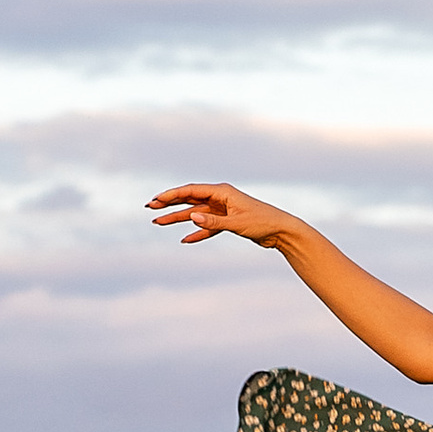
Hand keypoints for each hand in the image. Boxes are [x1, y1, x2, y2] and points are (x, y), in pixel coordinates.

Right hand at [147, 181, 304, 247]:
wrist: (281, 231)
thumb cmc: (262, 223)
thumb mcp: (237, 223)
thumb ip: (213, 221)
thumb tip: (192, 217)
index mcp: (222, 192)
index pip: (191, 191)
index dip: (172, 195)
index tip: (156, 199)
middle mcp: (220, 198)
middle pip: (190, 200)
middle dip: (169, 204)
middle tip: (150, 207)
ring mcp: (223, 210)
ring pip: (196, 214)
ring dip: (178, 219)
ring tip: (158, 223)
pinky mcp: (228, 222)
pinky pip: (208, 227)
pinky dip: (197, 233)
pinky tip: (185, 240)